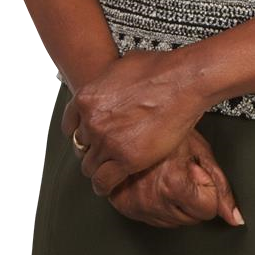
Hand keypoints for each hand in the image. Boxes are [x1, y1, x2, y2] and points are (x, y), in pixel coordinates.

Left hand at [60, 49, 205, 196]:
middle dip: (91, 151)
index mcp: (86, 99)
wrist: (183, 82)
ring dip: (97, 170)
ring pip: (90, 166)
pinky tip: (107, 188)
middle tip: (101, 155)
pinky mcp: (126, 159)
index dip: (81, 134)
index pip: (70, 126)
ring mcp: (107, 141)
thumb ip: (108, 80)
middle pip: (81, 147)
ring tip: (105, 173)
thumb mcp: (121, 66)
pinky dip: (104, 187)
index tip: (88, 140)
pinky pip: (105, 181)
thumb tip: (112, 81)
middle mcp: (92, 122)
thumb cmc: (161, 69)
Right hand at [106, 129, 245, 229]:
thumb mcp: (201, 153)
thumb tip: (234, 218)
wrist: (133, 124)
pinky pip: (155, 221)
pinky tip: (155, 184)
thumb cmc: (168, 130)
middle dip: (193, 199)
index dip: (207, 190)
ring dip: (176, 204)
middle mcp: (152, 199)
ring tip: (167, 176)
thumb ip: (221, 187)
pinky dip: (159, 206)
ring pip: (174, 223)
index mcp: (172, 184)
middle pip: (192, 220)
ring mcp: (136, 205)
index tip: (196, 172)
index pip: (208, 210)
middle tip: (181, 172)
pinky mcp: (125, 207)